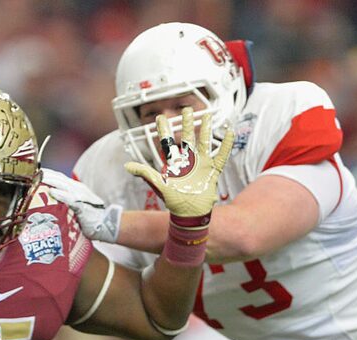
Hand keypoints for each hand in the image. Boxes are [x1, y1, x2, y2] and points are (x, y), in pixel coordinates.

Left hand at [42, 168, 122, 242]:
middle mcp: (78, 189)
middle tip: (31, 173)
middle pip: (59, 178)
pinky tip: (52, 192)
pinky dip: (61, 195)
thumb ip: (64, 204)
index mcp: (76, 188)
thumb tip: (50, 205)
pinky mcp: (82, 205)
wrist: (107, 225)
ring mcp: (81, 196)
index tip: (34, 172)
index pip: (59, 178)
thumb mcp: (76, 207)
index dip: (47, 174)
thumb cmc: (90, 219)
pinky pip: (70, 198)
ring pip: (63, 185)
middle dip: (45, 175)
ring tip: (38, 178)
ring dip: (50, 181)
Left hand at [124, 108, 234, 223]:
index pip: (168, 143)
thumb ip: (144, 173)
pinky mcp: (213, 171)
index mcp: (175, 163)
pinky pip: (221, 156)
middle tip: (187, 109)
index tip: (160, 118)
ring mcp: (201, 165)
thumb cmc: (174, 200)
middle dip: (187, 124)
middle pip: (188, 138)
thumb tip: (126, 166)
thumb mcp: (158, 184)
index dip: (164, 131)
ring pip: (204, 143)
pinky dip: (226, 145)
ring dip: (206, 130)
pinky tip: (230, 132)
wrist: (189, 213)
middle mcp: (188, 161)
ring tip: (207, 116)